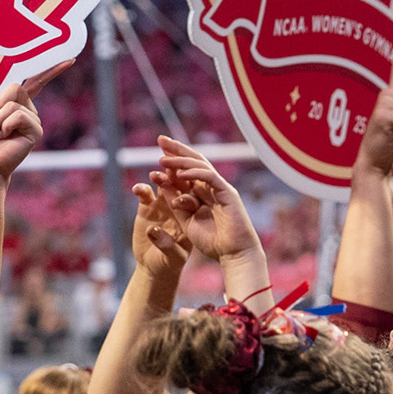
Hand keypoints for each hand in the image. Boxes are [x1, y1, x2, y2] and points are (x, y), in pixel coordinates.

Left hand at [0, 61, 68, 180]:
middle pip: (15, 87)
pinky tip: (2, 136)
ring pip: (13, 104)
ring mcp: (34, 119)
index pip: (35, 81)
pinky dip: (5, 124)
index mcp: (16, 101)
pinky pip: (18, 116)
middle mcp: (28, 108)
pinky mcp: (36, 130)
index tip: (70, 59)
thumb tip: (12, 91)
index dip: (51, 69)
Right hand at [129, 180, 190, 278]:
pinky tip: (137, 188)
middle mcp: (178, 206)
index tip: (186, 182)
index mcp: (191, 215)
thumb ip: (164, 244)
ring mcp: (162, 205)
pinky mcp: (146, 208)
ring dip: (160, 178)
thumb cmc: (169, 263)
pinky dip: (141, 190)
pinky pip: (144, 195)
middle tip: (171, 166)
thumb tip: (151, 230)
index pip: (193, 196)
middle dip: (175, 174)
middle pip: (179, 185)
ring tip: (154, 175)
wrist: (154, 266)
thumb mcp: (172, 258)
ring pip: (163, 186)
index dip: (190, 187)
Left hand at [155, 137, 265, 293]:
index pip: (187, 170)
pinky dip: (195, 173)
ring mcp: (220, 188)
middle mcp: (212, 187)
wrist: (234, 254)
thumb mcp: (187, 222)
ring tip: (163, 158)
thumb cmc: (213, 242)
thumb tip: (164, 185)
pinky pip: (209, 177)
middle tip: (160, 138)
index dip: (174, 159)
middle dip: (177, 149)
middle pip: (194, 161)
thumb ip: (177, 204)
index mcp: (202, 193)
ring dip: (182, 160)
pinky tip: (180, 173)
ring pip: (201, 165)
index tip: (158, 151)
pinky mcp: (228, 193)